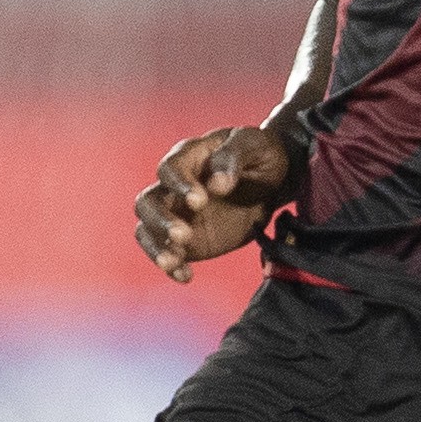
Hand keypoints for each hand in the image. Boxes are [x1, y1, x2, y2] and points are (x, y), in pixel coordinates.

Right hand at [132, 125, 292, 283]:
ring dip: (157, 247)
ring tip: (174, 262)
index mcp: (189, 157)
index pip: (169, 169)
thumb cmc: (261, 155)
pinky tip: (186, 276)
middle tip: (183, 235)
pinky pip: (168, 254)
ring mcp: (177, 214)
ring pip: (147, 229)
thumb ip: (233, 157)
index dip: (179, 185)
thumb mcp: (255, 145)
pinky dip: (172, 267)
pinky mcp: (186, 240)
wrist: (274, 181)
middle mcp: (174, 187)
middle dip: (160, 220)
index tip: (200, 201)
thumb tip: (217, 184)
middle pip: (147, 202)